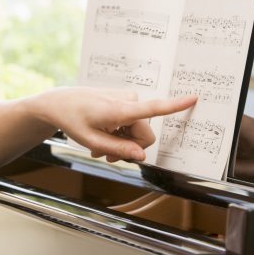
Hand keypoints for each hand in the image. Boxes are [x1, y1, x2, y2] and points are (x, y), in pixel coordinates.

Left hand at [35, 88, 196, 162]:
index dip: (176, 105)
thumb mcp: (92, 141)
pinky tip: (102, 137)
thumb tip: (142, 156)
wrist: (59, 103)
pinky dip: (119, 133)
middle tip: (106, 155)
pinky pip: (131, 123)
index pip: (154, 108)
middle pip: (144, 136)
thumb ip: (118, 149)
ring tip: (99, 147)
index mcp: (121, 110)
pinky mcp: (124, 100)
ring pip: (137, 131)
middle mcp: (128, 101)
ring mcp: (127, 99)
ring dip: (121, 142)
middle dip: (129, 148)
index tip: (195, 97)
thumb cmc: (72, 119)